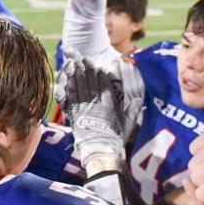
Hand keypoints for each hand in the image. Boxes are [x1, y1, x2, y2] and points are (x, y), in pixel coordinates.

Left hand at [55, 52, 135, 167]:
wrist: (101, 148)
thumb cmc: (116, 137)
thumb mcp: (129, 123)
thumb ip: (133, 109)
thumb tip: (138, 100)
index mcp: (109, 101)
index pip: (103, 81)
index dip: (97, 71)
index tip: (94, 63)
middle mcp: (96, 101)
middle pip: (89, 79)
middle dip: (84, 66)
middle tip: (80, 55)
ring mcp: (84, 106)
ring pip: (79, 85)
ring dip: (75, 72)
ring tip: (72, 62)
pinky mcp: (75, 112)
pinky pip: (71, 96)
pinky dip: (68, 85)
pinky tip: (65, 79)